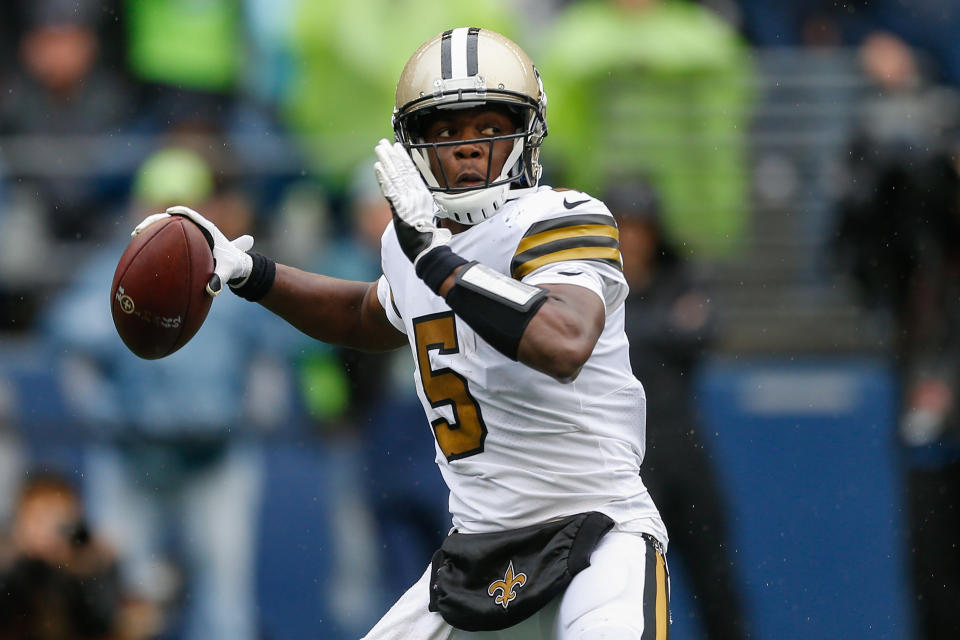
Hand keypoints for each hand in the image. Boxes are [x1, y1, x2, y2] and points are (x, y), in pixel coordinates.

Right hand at [132, 206, 253, 295]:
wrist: (236, 266)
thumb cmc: (233, 265)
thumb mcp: (229, 271)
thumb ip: (221, 279)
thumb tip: (212, 290)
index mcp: (209, 230)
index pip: (192, 216)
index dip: (181, 212)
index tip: (169, 212)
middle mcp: (197, 230)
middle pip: (174, 219)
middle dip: (157, 220)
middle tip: (142, 228)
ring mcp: (189, 236)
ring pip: (168, 228)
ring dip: (152, 229)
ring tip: (135, 235)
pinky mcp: (184, 244)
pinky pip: (168, 239)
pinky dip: (155, 240)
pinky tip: (140, 246)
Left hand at [374, 138, 450, 263]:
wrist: (428, 249)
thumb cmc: (426, 238)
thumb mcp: (425, 217)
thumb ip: (417, 206)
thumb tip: (414, 200)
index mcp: (423, 196)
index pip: (412, 173)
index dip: (404, 159)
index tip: (397, 148)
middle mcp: (416, 195)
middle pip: (403, 171)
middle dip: (392, 156)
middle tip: (384, 143)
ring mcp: (409, 201)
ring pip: (396, 177)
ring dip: (386, 161)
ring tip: (379, 149)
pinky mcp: (401, 210)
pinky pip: (390, 191)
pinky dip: (384, 178)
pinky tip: (378, 167)